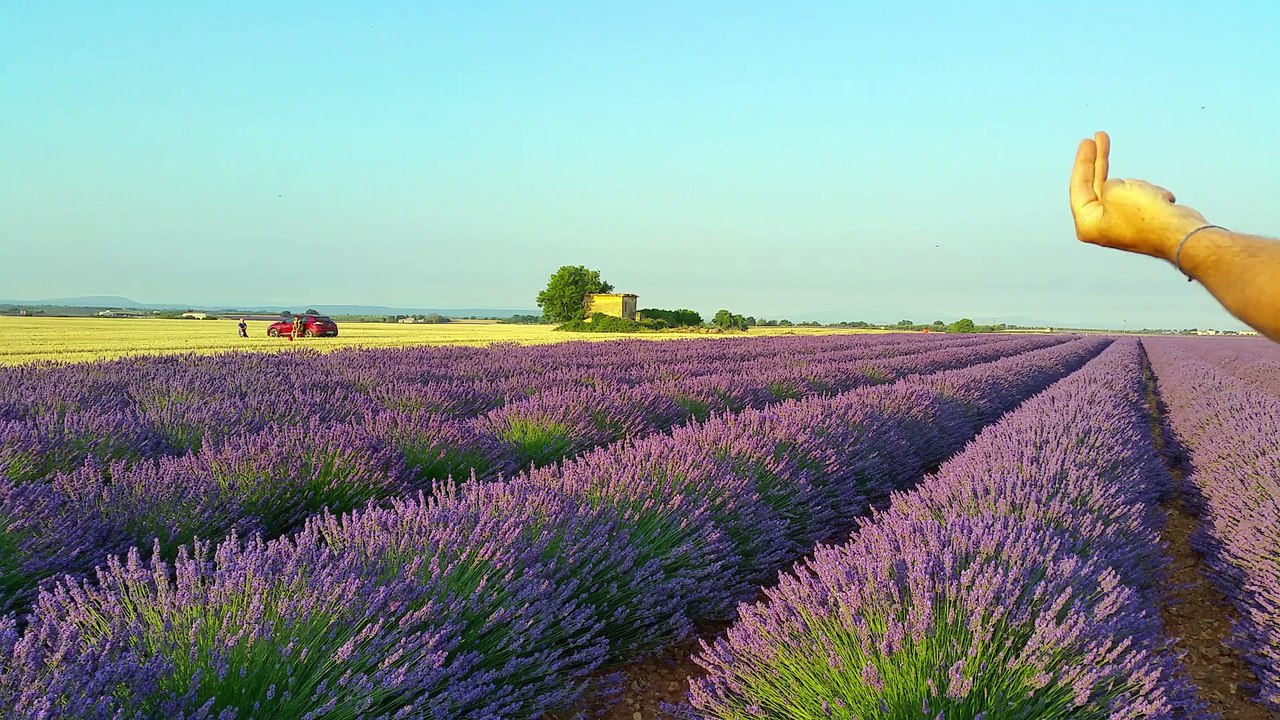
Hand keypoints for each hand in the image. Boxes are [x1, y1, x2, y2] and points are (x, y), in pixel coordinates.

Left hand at [1069, 131, 1208, 260]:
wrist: (1181, 232)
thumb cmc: (1145, 214)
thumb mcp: (1114, 190)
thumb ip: (1107, 184)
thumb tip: (1115, 188)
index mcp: (1087, 223)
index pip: (1079, 186)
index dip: (1083, 161)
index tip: (1087, 141)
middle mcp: (1101, 226)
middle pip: (1096, 185)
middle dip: (1100, 161)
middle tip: (1099, 137)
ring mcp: (1120, 223)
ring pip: (1124, 189)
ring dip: (1138, 187)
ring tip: (1150, 199)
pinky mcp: (1139, 220)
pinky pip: (1141, 196)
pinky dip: (1151, 193)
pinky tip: (1163, 203)